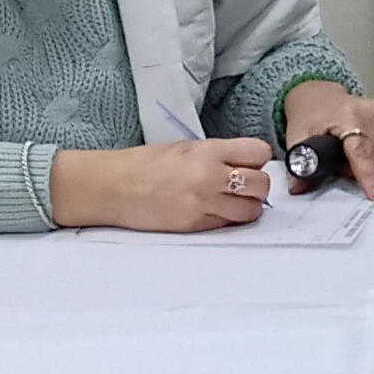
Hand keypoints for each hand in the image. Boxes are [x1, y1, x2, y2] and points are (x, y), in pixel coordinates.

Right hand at [48, 138, 276, 231]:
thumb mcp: (185, 147)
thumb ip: (217, 155)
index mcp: (207, 151)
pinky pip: (228, 225)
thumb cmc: (145, 165)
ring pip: (251, 210)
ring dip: (247, 207)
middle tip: (244, 186)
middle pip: (260, 184)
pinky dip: (228, 220)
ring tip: (231, 202)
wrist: (113, 187)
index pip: (258, 153)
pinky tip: (213, 212)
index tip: (249, 163)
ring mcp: (203, 204)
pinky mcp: (195, 226)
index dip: (257, 159)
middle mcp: (209, 177)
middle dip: (257, 186)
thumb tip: (244, 164)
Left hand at [281, 80, 373, 198]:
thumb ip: (298, 162)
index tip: (373, 193)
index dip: (366, 174)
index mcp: (346, 114)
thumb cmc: (310, 111)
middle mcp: (369, 111)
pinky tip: (358, 144)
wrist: (319, 94)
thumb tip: (298, 186)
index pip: (360, 149)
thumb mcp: (297, 135)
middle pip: (371, 159)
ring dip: (365, 163)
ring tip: (346, 150)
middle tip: (336, 160)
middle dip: (354, 170)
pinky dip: (372, 154)